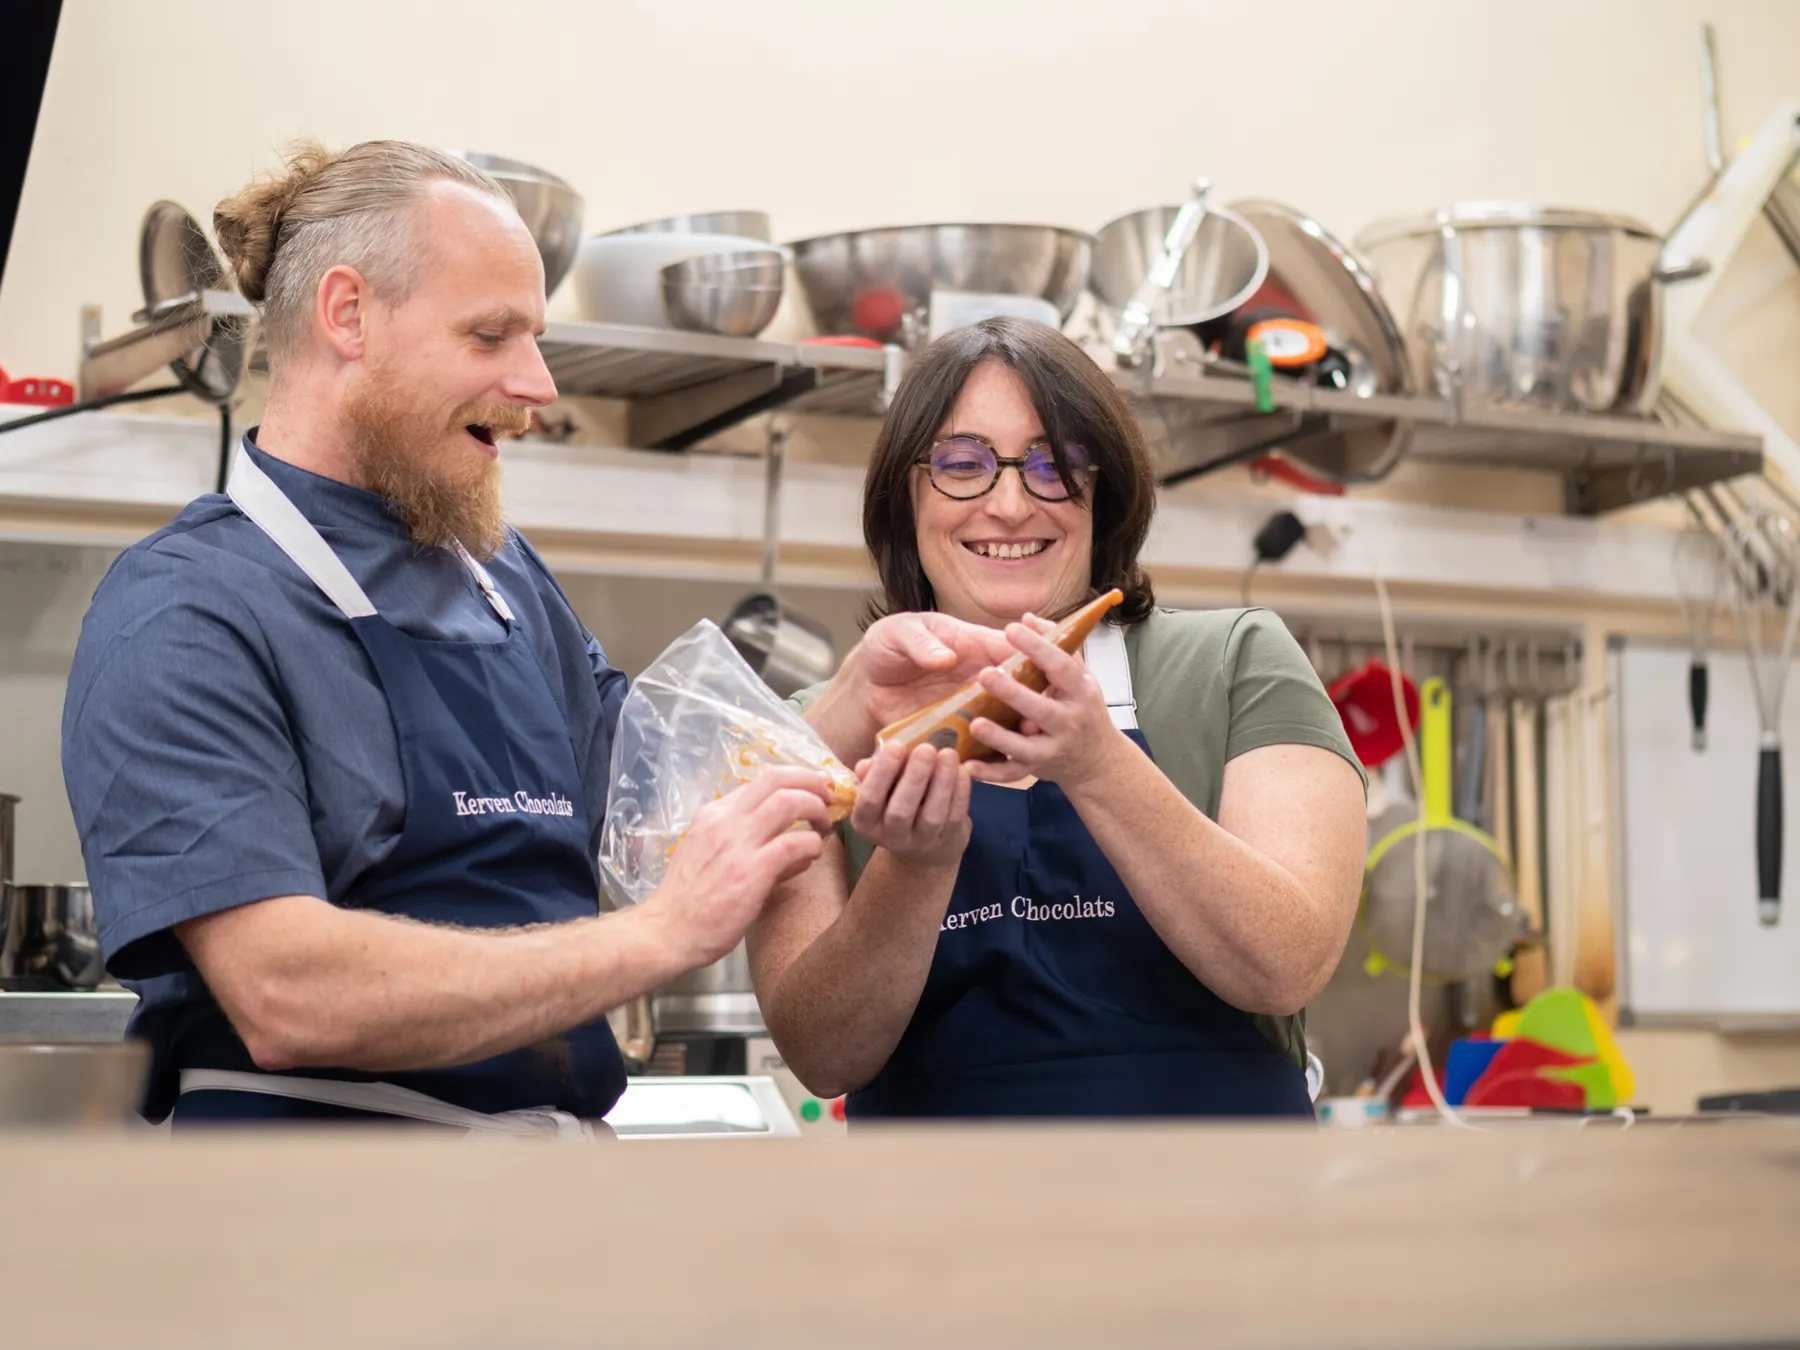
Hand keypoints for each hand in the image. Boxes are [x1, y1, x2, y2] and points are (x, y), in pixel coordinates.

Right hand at [647, 767, 832, 968]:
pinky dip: (812, 844)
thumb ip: (748, 844)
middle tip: (828, 799)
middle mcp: (725, 820)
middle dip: (811, 782)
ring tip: (824, 827)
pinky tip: (812, 855)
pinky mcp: (751, 871)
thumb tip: (794, 844)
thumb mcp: (710, 855)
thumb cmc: (689, 901)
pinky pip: (794, 843)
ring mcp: (737, 844)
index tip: (812, 790)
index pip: (761, 781)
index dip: (794, 780)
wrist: (667, 931)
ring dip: (816, 809)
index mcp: (714, 814)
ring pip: (789, 802)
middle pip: (777, 779)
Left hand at [806, 612, 1013, 760]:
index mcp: (976, 646)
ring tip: (1016, 747)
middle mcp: (982, 681)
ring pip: (1007, 726)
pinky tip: (980, 770)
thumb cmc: (887, 646)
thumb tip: (946, 659)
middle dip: (1031, 707)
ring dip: (1014, 738)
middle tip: (1032, 722)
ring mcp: (973, 710)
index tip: (1043, 678)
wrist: (865, 684)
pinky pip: (979, 752)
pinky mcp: (957, 736)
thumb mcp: (898, 633)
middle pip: (1020, 693)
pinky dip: (984, 763)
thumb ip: (921, 643)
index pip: (1014, 651)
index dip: (1032, 662)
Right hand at [849, 741, 971, 867]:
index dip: (881, 773)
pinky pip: (954, 817)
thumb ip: (872, 774)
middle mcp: (891, 836)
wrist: (924, 844)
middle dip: (915, 777)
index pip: (869, 800)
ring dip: (942, 782)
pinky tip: (962, 770)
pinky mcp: (947, 840)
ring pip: (932, 816)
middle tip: (926, 749)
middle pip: (900, 811)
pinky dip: (960, 793)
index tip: (896, 745)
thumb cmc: (896, 802)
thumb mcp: (879, 790)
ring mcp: (921, 841)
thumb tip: (866, 764)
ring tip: (948, 754)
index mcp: (867, 821)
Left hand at [967, 616, 1130, 786]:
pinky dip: (990, 773)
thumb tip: (1028, 618)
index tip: (1013, 629)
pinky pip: (1011, 774)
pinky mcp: (1036, 769)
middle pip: (1040, 709)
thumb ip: (1056, 645)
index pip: (1060, 666)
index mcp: (1079, 692)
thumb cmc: (1084, 709)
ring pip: (1024, 747)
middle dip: (1014, 693)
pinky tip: (969, 766)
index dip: (1038, 647)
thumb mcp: (1079, 676)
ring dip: (999, 737)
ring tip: (975, 723)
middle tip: (985, 674)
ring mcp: (1052, 749)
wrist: (1098, 762)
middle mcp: (1068, 722)